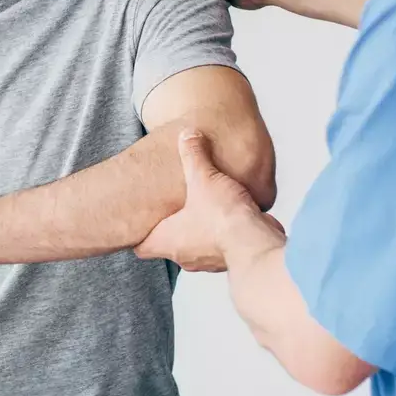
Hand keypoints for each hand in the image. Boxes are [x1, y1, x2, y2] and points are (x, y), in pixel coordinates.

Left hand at [136, 131, 284, 270]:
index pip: (140, 247)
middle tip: (171, 207)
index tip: (141, 218)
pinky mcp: (229, 257)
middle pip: (167, 245)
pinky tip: (226, 215)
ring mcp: (207, 260)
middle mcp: (184, 256)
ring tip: (201, 207)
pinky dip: (220, 233)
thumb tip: (188, 135)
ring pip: (194, 246)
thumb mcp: (202, 177)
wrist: (257, 243)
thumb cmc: (222, 218)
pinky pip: (219, 246)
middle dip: (169, 226)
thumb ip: (193, 155)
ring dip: (197, 230)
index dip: (138, 233)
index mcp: (167, 241)